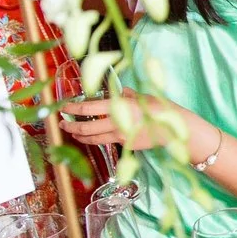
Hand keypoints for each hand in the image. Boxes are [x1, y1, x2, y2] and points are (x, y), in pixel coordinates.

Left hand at [62, 92, 205, 156]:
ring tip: (72, 132)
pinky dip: (94, 139)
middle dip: (70, 126)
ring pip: (92, 139)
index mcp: (118, 107)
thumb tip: (119, 92)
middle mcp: (115, 123)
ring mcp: (119, 136)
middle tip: (62, 123)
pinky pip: (105, 142)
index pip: (87, 109)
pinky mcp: (125, 145)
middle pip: (85, 127)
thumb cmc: (161, 109)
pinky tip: (90, 137)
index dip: (72, 109)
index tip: (64, 107)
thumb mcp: (143, 97)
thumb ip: (127, 95)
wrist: (175, 130)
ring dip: (79, 136)